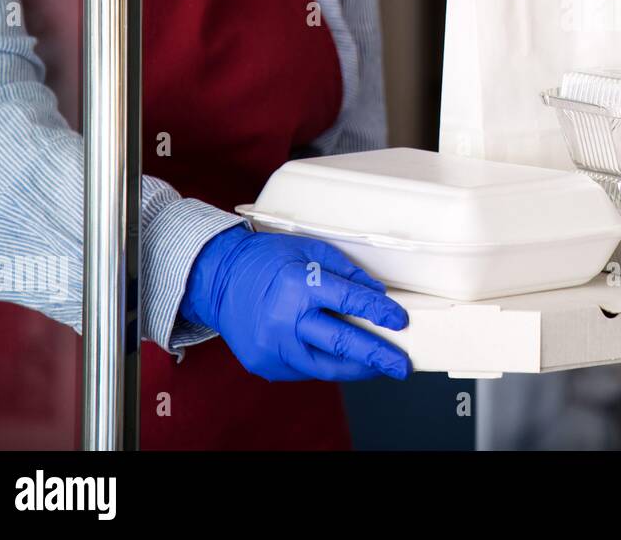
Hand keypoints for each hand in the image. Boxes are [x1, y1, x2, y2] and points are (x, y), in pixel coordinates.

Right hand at [180, 226, 410, 381]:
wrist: (218, 280)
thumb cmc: (266, 261)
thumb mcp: (310, 251)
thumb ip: (347, 272)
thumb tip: (377, 294)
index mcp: (298, 285)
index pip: (350, 301)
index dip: (380, 312)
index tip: (400, 320)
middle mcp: (285, 319)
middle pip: (342, 342)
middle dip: (378, 356)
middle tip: (401, 365)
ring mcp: (273, 346)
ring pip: (326, 366)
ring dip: (358, 369)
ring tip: (379, 367)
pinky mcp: (265, 363)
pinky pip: (304, 369)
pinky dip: (326, 364)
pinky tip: (342, 359)